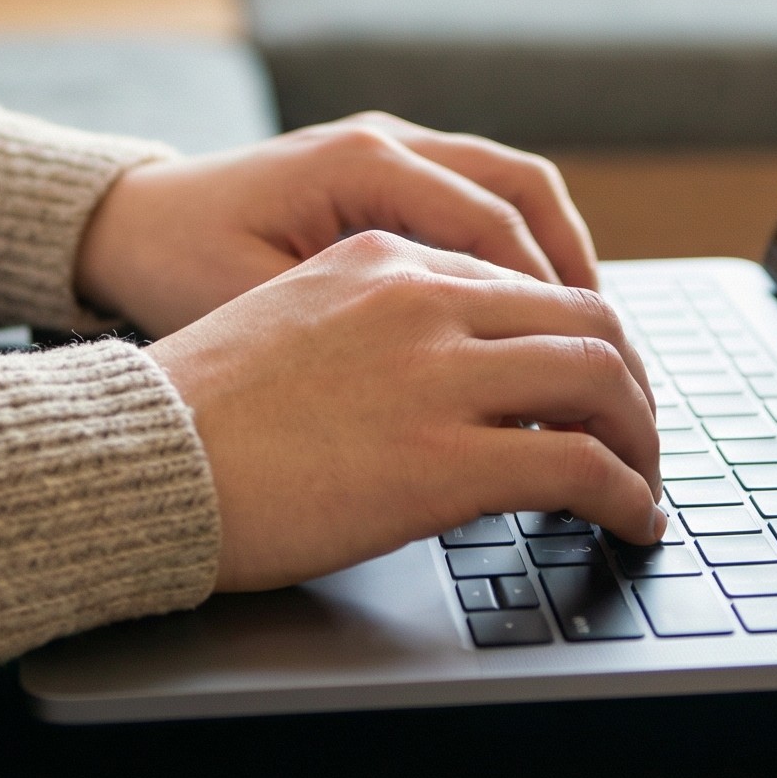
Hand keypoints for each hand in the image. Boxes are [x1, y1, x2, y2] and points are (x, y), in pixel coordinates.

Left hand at [76, 113, 597, 335]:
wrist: (120, 225)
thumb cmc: (172, 271)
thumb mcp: (255, 312)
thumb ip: (353, 341)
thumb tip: (451, 394)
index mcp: (359, 164)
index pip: (492, 226)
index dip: (548, 305)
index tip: (579, 375)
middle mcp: (385, 141)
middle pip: (523, 191)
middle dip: (577, 276)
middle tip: (612, 359)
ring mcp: (389, 147)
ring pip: (513, 187)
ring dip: (559, 259)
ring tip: (592, 341)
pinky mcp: (384, 173)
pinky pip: (479, 199)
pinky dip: (519, 253)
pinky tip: (531, 321)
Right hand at [145, 231, 664, 590]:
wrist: (133, 461)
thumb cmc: (192, 415)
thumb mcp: (288, 322)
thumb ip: (370, 325)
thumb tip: (431, 375)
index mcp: (382, 257)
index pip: (524, 282)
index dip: (578, 339)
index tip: (592, 385)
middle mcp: (423, 298)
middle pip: (588, 320)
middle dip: (632, 384)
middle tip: (640, 435)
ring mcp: (439, 375)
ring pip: (604, 382)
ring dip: (643, 439)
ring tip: (643, 482)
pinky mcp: (447, 459)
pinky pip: (582, 468)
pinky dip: (627, 495)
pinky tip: (630, 520)